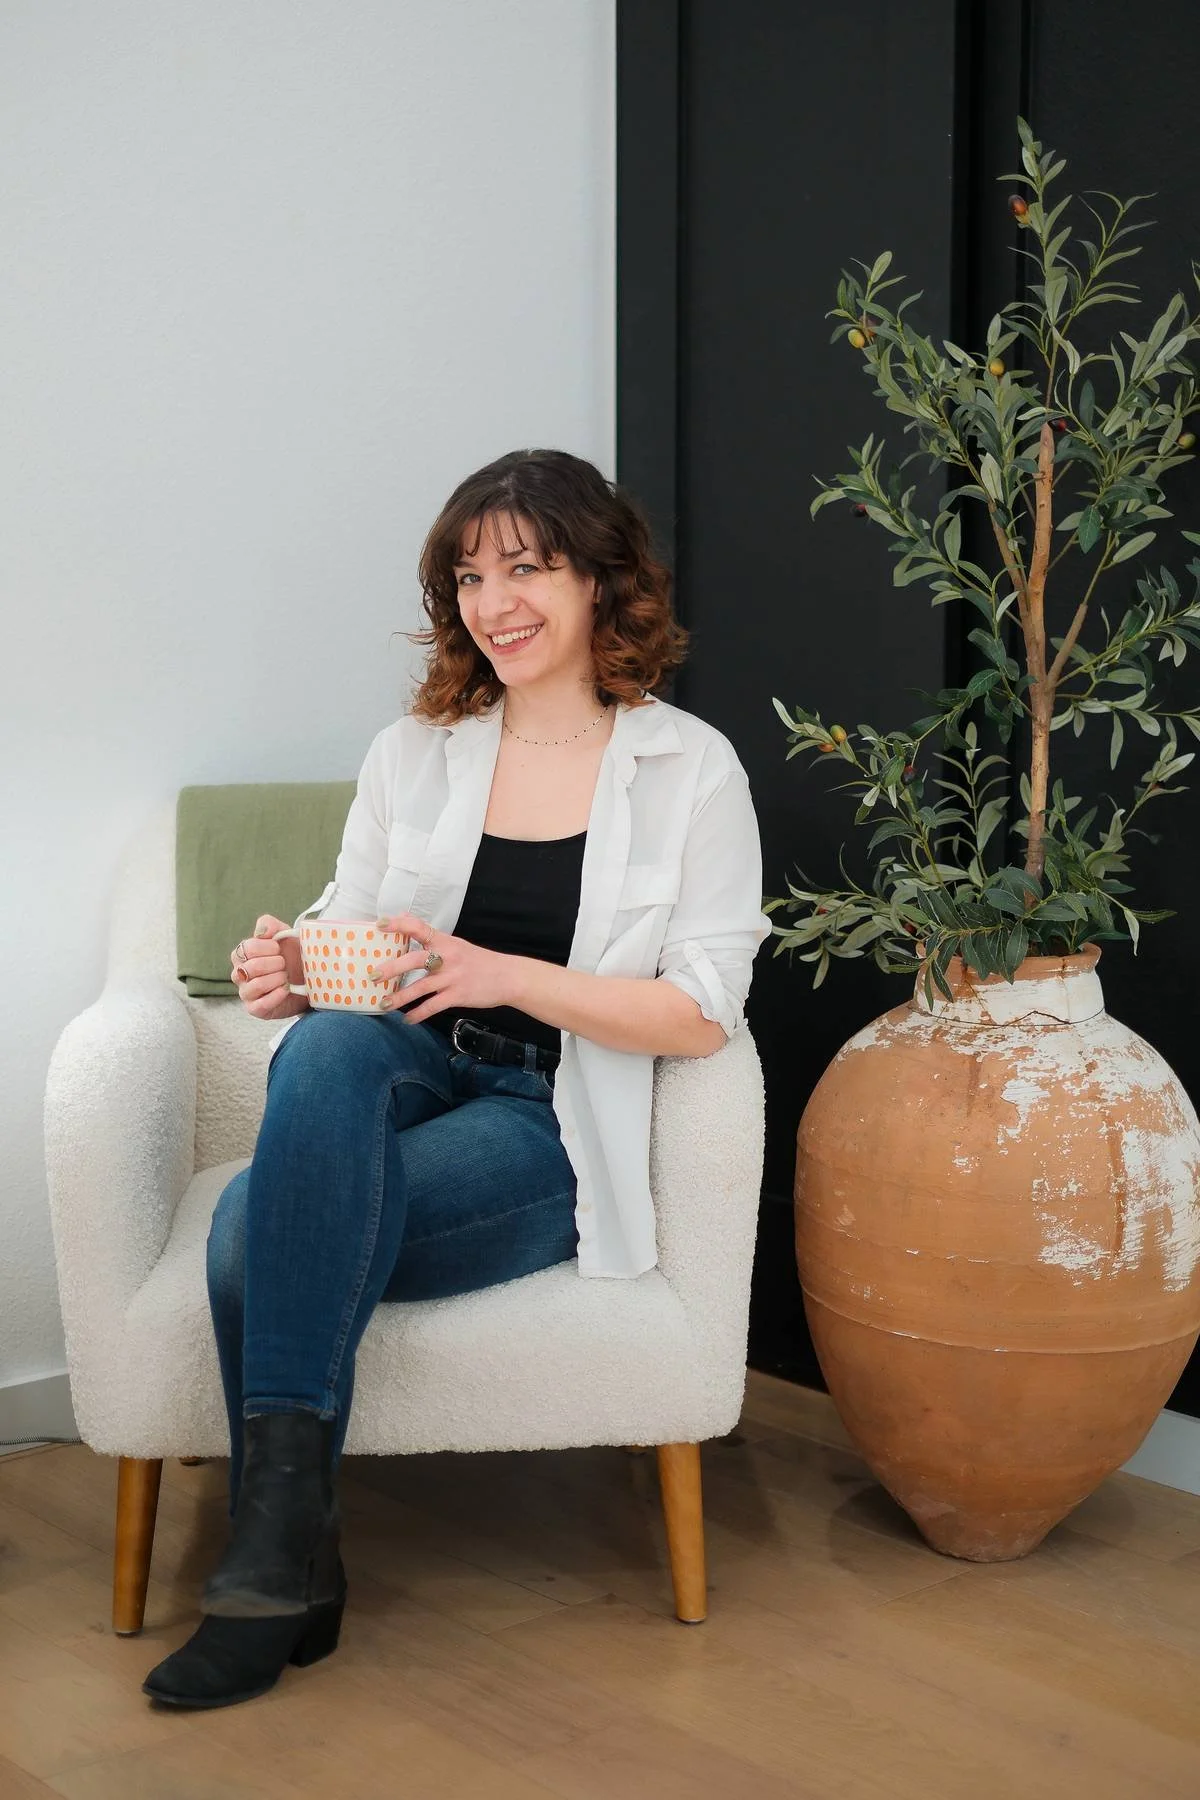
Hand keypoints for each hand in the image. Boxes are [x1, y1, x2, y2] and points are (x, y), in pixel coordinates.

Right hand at [230, 915, 308, 1021]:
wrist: (307, 979)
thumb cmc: (291, 955)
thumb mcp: (284, 934)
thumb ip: (269, 924)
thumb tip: (261, 932)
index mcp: (242, 954)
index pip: (246, 948)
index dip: (266, 948)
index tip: (279, 949)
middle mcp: (239, 974)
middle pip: (250, 967)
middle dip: (274, 964)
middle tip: (284, 964)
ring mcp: (246, 993)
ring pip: (254, 986)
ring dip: (276, 979)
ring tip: (286, 977)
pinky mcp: (255, 1009)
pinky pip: (259, 1005)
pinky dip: (276, 996)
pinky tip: (286, 989)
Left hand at [367, 913, 516, 1025]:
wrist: (508, 977)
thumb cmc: (479, 961)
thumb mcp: (456, 943)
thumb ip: (431, 937)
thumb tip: (406, 919)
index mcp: (445, 941)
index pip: (419, 927)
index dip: (399, 924)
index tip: (379, 925)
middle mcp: (447, 957)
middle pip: (415, 960)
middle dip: (391, 968)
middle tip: (372, 976)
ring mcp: (452, 977)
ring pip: (420, 987)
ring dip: (399, 997)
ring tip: (383, 1004)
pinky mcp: (458, 995)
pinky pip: (433, 1006)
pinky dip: (418, 1014)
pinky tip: (408, 1019)